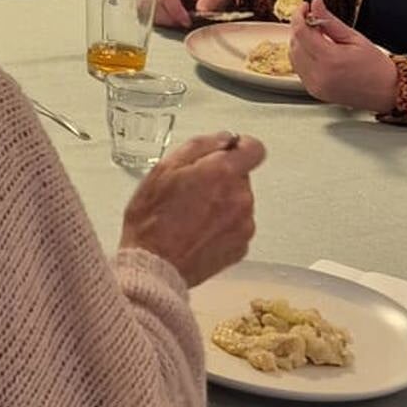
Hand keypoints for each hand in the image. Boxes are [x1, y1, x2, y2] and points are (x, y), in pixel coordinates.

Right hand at [119, 132, 261, 285]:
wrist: (153, 267)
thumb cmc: (152, 219)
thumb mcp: (163, 169)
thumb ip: (200, 146)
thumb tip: (224, 140)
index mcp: (223, 173)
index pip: (255, 149)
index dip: (241, 147)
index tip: (227, 152)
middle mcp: (241, 197)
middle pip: (241, 177)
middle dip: (220, 179)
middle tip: (190, 191)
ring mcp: (243, 225)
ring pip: (238, 203)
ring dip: (222, 204)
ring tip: (190, 216)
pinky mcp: (241, 247)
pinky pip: (236, 227)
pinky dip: (221, 227)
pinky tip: (197, 232)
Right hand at [152, 0, 228, 27]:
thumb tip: (201, 8)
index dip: (176, 12)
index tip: (187, 22)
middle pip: (154, 3)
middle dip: (169, 18)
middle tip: (182, 24)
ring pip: (146, 10)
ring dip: (162, 20)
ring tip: (177, 22)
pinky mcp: (146, 3)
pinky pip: (143, 14)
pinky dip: (156, 22)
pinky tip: (169, 22)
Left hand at [288, 0, 396, 112]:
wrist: (386, 91)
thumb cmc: (375, 66)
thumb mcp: (354, 37)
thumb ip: (330, 20)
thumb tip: (316, 3)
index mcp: (330, 59)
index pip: (301, 32)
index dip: (298, 15)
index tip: (304, 7)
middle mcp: (319, 75)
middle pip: (294, 43)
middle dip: (300, 27)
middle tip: (313, 19)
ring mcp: (314, 85)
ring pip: (293, 56)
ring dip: (300, 42)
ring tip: (318, 36)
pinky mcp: (314, 91)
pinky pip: (299, 69)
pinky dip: (302, 56)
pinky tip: (317, 51)